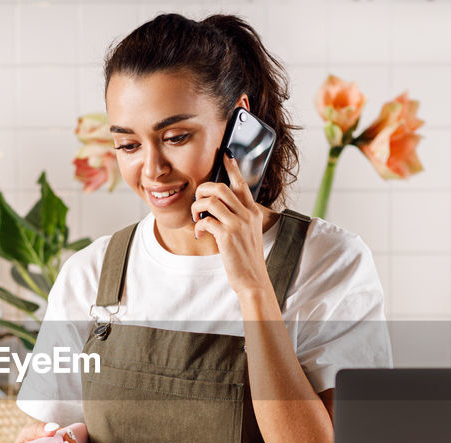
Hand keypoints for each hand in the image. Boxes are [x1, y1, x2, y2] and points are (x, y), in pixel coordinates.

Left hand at [191, 151, 272, 297]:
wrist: (253, 280)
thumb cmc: (247, 259)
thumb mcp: (248, 234)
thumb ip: (238, 218)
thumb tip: (216, 208)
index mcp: (254, 212)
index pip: (242, 184)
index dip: (232, 167)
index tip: (225, 155)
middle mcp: (248, 214)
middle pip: (221, 187)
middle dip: (203, 190)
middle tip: (197, 200)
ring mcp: (238, 224)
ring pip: (210, 201)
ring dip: (197, 208)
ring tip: (196, 218)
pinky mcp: (227, 235)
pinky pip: (205, 220)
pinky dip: (197, 225)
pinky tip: (199, 234)